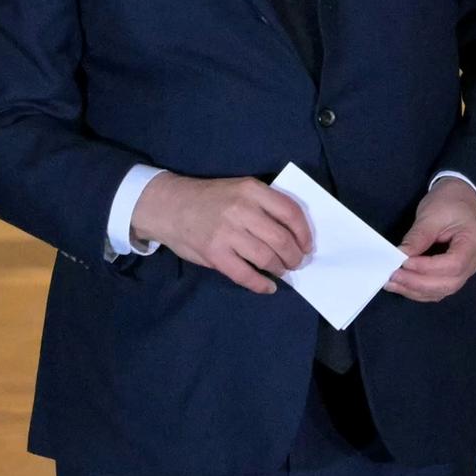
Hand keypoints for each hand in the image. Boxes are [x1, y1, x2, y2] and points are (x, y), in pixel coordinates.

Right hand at [130, 174, 313, 295]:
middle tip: (296, 262)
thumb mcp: (238, 189)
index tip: (307, 245)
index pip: (290, 212)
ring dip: (280, 269)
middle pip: (282, 239)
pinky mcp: (215, 254)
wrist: (168, 206)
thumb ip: (263, 204)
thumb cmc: (208, 199)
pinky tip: (268, 286)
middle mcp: (242, 210)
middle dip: (294, 256)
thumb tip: (293, 231)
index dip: (304, 233)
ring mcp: (227, 233)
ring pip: (267, 258)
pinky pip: (246, 275)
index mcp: (251, 190)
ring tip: (281, 271)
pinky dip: (261, 285)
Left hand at [385, 178, 475, 301]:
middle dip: (418, 283)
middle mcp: (473, 262)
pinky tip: (402, 285)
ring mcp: (465, 271)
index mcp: (472, 242)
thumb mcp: (432, 214)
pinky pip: (437, 289)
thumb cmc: (449, 202)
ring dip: (415, 290)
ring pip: (442, 291)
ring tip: (392, 283)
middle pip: (449, 283)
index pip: (453, 264)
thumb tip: (400, 256)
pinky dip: (418, 290)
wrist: (461, 199)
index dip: (427, 267)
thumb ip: (418, 237)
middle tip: (393, 276)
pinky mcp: (453, 274)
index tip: (404, 263)